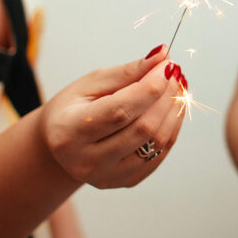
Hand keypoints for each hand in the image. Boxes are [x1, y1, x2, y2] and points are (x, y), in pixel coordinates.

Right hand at [40, 45, 185, 188]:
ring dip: (174, 111)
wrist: (59, 143)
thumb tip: (162, 56)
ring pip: (157, 143)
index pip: (120, 111)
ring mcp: (107, 176)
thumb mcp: (91, 83)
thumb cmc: (74, 108)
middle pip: (143, 128)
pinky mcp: (125, 181)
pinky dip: (172, 128)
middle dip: (166, 97)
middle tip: (175, 74)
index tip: (168, 65)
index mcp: (70, 132)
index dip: (151, 87)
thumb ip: (128, 72)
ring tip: (177, 88)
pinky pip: (160, 154)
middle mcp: (86, 160)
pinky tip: (172, 108)